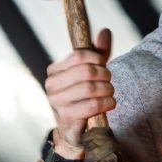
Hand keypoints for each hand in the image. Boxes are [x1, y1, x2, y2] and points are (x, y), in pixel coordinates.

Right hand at [44, 29, 114, 152]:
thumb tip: (105, 30)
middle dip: (105, 75)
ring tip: (110, 94)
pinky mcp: (66, 117)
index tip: (104, 66)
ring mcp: (56, 101)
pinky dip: (107, 103)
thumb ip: (98, 54)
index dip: (98, 59)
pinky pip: (92, 105)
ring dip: (108, 90)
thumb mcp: (91, 74)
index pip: (80, 55)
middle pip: (86, 70)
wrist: (75, 130)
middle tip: (110, 82)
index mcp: (55, 70)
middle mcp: (51, 84)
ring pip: (91, 88)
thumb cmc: (83, 98)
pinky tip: (110, 104)